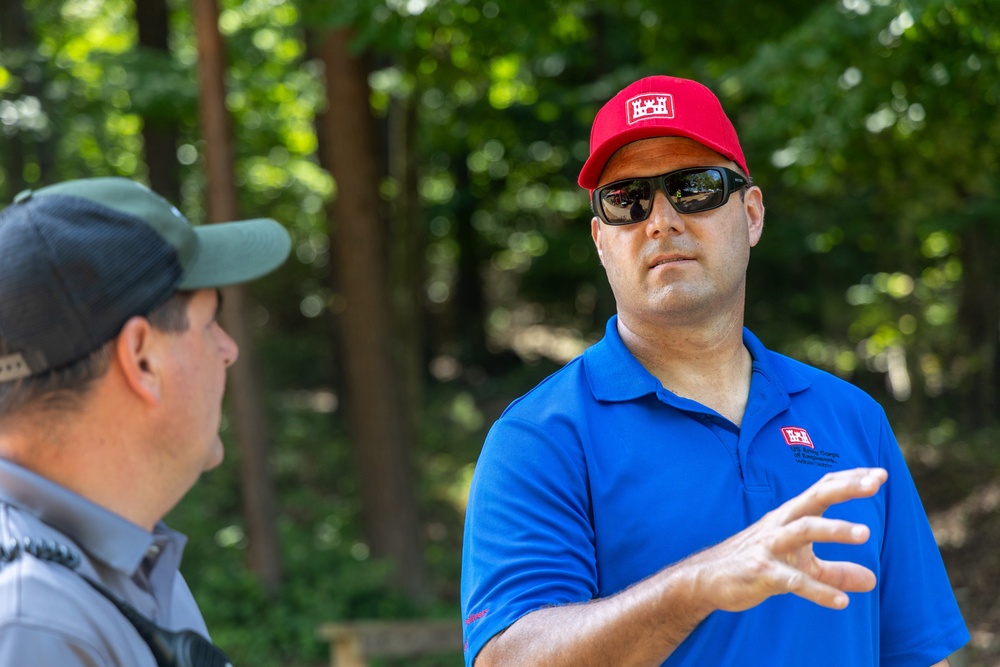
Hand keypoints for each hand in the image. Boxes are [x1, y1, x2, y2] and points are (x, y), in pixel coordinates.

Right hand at [691, 467, 886, 612]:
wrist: (710, 578)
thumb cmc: (759, 563)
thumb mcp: (801, 565)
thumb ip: (835, 571)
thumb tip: (872, 581)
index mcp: (790, 516)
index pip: (822, 489)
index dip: (849, 480)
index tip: (880, 475)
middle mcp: (781, 524)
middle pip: (814, 498)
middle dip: (843, 489)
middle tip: (874, 484)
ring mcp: (769, 546)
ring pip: (803, 529)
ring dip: (834, 529)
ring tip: (866, 534)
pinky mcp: (761, 572)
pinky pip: (791, 579)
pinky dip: (817, 590)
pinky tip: (841, 602)